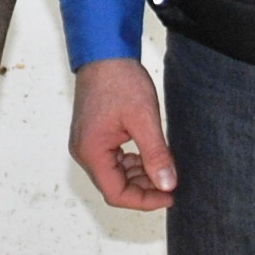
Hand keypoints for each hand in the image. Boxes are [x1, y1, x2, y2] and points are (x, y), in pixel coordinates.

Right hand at [67, 58, 174, 209]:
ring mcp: (86, 144)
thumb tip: (167, 184)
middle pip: (114, 187)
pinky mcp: (93, 137)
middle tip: (171, 183)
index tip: (169, 196)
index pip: (116, 194)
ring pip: (114, 175)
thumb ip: (156, 155)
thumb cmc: (120, 80)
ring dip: (139, 177)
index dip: (145, 201)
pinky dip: (131, 164)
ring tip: (164, 169)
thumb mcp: (145, 119)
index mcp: (92, 152)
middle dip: (143, 189)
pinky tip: (149, 157)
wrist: (104, 53)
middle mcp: (84, 152)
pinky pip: (112, 161)